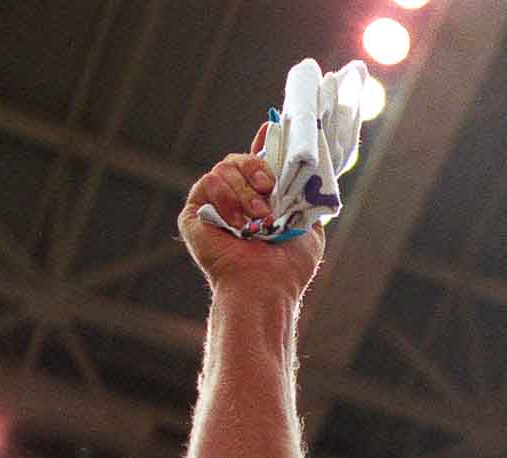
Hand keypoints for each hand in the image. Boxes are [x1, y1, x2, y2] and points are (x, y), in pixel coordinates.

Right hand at [177, 125, 322, 300]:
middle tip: (269, 190)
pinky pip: (208, 181)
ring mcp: (212, 205)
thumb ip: (306, 197)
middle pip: (239, 158)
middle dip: (257, 169)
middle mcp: (234, 199)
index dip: (264, 142)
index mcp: (259, 200)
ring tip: (257, 219)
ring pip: (224, 167)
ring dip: (245, 192)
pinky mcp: (194, 212)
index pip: (257, 162)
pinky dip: (227, 199)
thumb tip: (312, 170)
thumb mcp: (309, 225)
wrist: (266, 284)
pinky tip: (236, 223)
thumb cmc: (288, 265)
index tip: (272, 125)